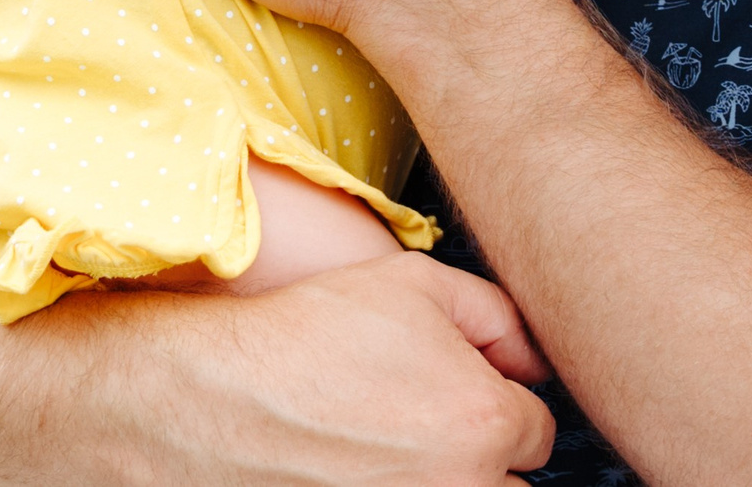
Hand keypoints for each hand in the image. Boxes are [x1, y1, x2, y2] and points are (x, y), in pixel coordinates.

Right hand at [131, 254, 556, 483]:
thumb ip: (500, 318)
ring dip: (445, 481)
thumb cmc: (309, 336)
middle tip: (421, 424)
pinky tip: (361, 469)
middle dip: (481, 455)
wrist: (214, 400)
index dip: (497, 404)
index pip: (537, 434)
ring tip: (389, 450)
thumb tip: (536, 363)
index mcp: (485, 424)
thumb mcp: (417, 284)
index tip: (455, 393)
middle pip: (510, 486)